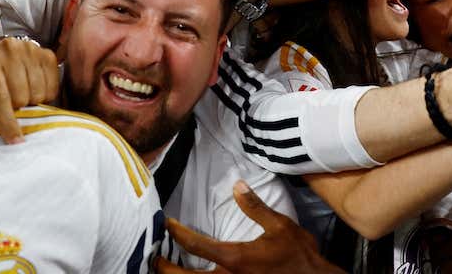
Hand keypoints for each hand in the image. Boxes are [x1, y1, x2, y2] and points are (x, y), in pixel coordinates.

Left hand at [0, 37, 58, 144]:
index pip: (0, 95)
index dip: (7, 122)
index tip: (15, 141)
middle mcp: (11, 48)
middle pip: (21, 98)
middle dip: (15, 108)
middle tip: (7, 103)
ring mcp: (31, 49)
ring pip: (39, 94)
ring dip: (30, 102)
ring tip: (19, 95)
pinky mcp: (47, 54)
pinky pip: (53, 87)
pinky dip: (44, 94)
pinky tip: (31, 88)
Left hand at [155, 180, 342, 273]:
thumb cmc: (298, 255)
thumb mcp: (279, 226)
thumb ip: (255, 207)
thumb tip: (237, 186)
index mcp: (234, 259)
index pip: (195, 245)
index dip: (177, 233)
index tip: (167, 224)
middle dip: (164, 268)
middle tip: (153, 258)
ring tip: (165, 270)